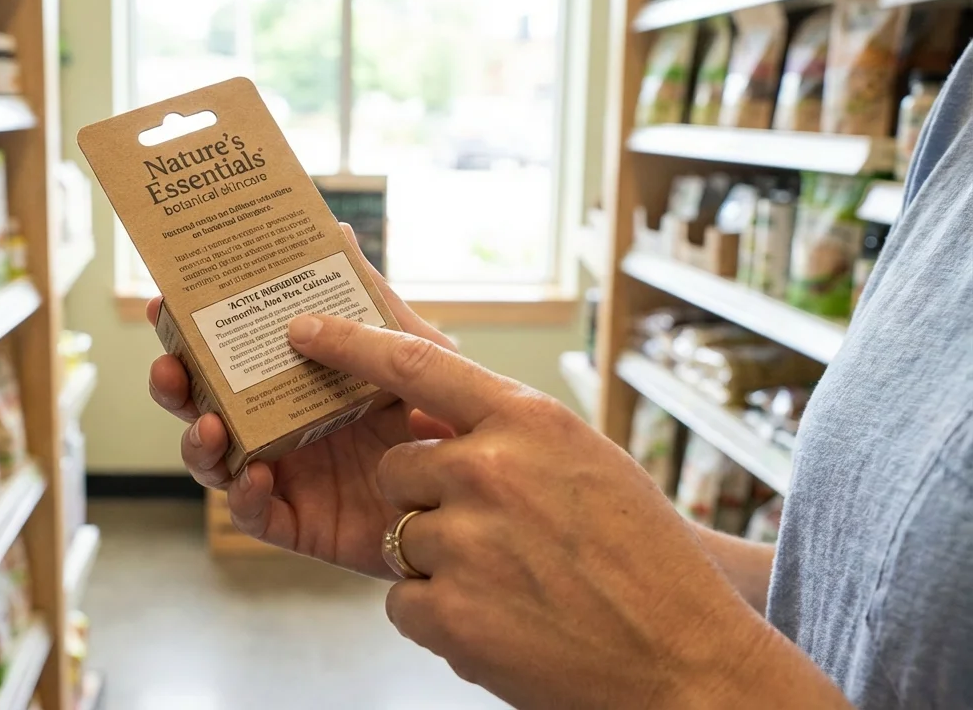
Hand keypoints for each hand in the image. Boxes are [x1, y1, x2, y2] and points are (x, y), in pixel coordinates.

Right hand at [147, 225, 453, 577]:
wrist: (488, 493)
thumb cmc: (449, 417)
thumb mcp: (418, 353)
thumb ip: (374, 305)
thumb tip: (337, 234)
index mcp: (296, 380)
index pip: (228, 353)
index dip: (188, 332)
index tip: (161, 305)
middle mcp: (281, 425)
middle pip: (205, 404)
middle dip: (177, 386)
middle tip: (169, 367)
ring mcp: (288, 475)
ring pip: (217, 461)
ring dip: (201, 442)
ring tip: (212, 425)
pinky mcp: (302, 524)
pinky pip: (256, 515)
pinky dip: (244, 498)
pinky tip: (254, 477)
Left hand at [289, 314, 850, 708]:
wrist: (684, 662)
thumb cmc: (643, 558)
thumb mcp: (586, 462)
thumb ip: (511, 431)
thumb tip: (437, 406)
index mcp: (529, 421)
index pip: (416, 362)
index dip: (350, 341)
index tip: (305, 328)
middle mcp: (490, 470)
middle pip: (395, 467)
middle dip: (424, 498)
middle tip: (491, 533)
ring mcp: (466, 541)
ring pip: (399, 537)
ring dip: (439, 563)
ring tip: (514, 586)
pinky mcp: (448, 612)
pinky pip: (402, 600)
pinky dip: (440, 616)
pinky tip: (503, 623)